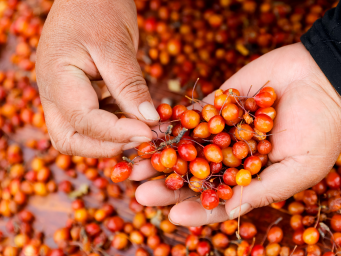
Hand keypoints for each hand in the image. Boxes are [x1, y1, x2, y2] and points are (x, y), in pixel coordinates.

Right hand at [36, 0, 158, 157]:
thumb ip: (129, 86)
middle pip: (70, 140)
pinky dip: (114, 125)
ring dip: (111, 139)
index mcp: (57, 79)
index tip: (149, 132)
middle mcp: (54, 93)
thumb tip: (149, 121)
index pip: (84, 121)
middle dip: (105, 147)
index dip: (118, 132)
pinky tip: (134, 116)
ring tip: (143, 129)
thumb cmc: (98, 8)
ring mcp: (64, 95)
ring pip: (80, 135)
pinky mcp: (78, 94)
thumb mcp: (116, 46)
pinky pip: (92, 121)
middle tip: (140, 139)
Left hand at [132, 43, 340, 225]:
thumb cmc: (321, 129)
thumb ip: (261, 190)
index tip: (173, 216)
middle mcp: (232, 154)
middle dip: (168, 184)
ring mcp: (222, 127)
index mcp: (249, 175)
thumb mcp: (297, 170)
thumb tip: (227, 213)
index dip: (197, 208)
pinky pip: (191, 115)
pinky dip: (171, 124)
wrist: (324, 77)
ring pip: (186, 146)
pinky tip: (150, 132)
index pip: (219, 198)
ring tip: (135, 165)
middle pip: (195, 173)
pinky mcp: (217, 103)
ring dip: (161, 155)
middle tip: (140, 192)